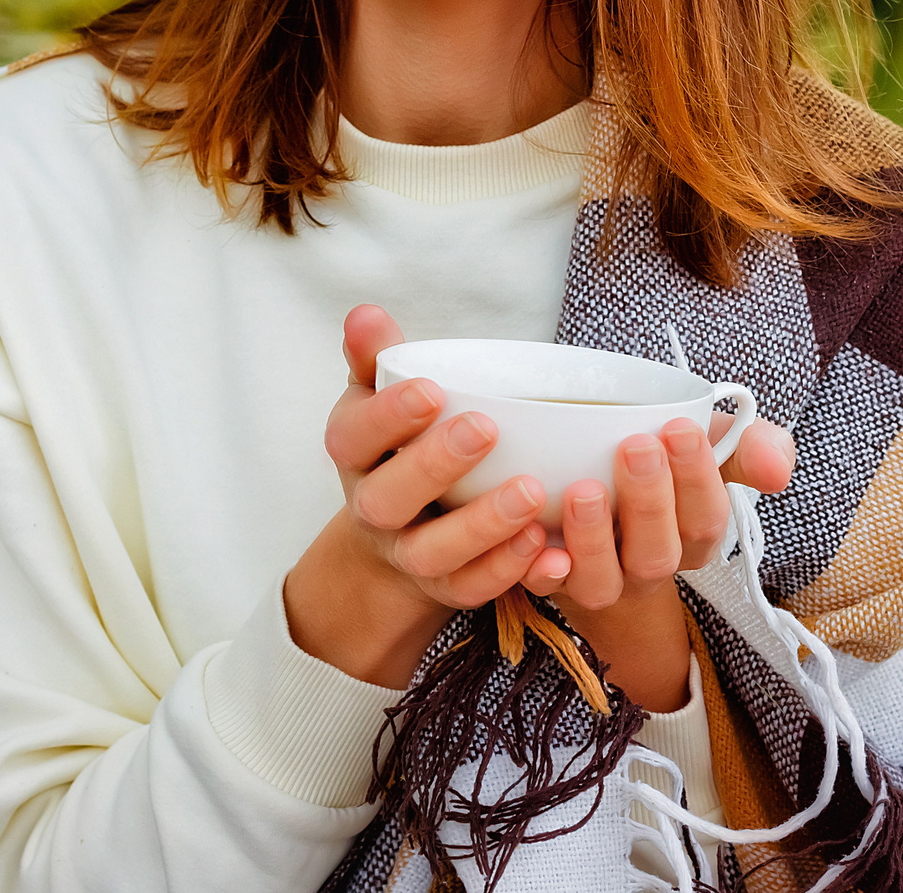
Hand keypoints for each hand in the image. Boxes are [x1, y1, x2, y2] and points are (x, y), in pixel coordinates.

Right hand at [284, 305, 574, 687]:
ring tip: (532, 492)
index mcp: (355, 454)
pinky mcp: (446, 588)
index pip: (354, 436)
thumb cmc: (401, 444)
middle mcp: (373, 509)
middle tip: (485, 429)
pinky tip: (547, 546)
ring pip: (432, 553)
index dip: (387, 418)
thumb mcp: (382, 398)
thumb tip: (365, 313)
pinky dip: (508, 571)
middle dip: (434, 465)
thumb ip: (378, 358)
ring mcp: (407, 554)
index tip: (431, 390)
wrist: (398, 531)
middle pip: (388, 499)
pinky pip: (472, 588)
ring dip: (482, 526)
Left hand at [546, 409, 794, 710]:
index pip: (706, 519)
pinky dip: (538, 569)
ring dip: (594, 539)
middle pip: (657, 553)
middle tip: (636, 446)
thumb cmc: (661, 471)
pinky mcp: (550, 582)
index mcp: (694, 537)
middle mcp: (649, 566)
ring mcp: (600, 581)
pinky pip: (542, 589)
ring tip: (584, 490)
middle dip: (649, 502)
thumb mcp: (707, 448)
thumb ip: (749, 447)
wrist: (599, 509)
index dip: (697, 477)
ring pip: (601, 581)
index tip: (680, 429)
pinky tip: (534, 536)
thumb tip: (777, 469)